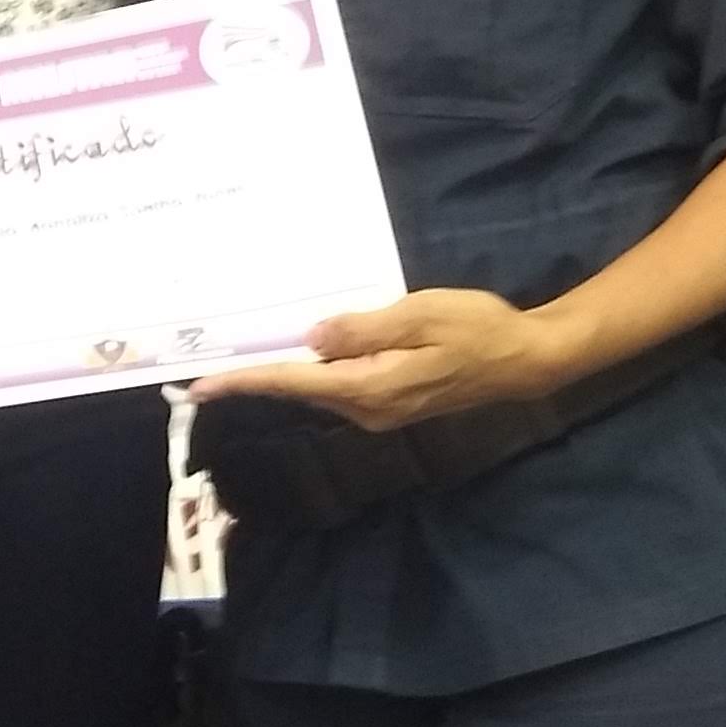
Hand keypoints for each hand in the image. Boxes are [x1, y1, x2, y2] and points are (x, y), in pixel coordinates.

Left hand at [189, 289, 570, 432]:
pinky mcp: (394, 403)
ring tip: (248, 355)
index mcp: (369, 387)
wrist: (524, 359)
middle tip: (212, 366)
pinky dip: (318, 370)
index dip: (245, 381)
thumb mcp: (419, 316)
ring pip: (322, 388)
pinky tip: (309, 352)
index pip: (294, 383)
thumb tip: (312, 338)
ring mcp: (381, 411)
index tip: (201, 387)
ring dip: (287, 373)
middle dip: (258, 377)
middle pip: (301, 390)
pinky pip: (343, 385)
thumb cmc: (477, 328)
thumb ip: (362, 329)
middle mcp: (368, 409)